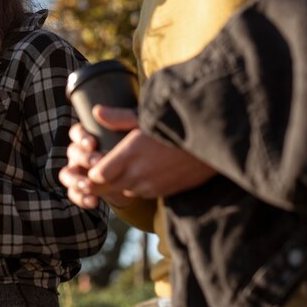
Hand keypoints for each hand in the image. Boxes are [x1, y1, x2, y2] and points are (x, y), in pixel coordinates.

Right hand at [59, 105, 137, 208]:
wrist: (142, 174)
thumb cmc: (136, 146)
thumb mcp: (134, 130)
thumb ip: (118, 118)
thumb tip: (98, 110)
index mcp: (89, 136)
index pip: (76, 133)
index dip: (80, 137)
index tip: (92, 143)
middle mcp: (80, 152)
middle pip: (72, 153)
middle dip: (83, 158)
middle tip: (97, 162)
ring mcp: (79, 171)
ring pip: (67, 174)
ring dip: (75, 179)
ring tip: (88, 185)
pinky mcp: (83, 189)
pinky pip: (74, 194)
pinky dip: (80, 198)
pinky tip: (93, 201)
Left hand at [89, 128, 216, 198]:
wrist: (214, 140)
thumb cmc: (179, 122)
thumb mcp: (148, 116)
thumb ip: (119, 117)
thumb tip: (96, 112)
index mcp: (131, 153)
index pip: (97, 175)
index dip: (92, 169)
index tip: (94, 158)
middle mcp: (139, 174)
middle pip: (107, 188)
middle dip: (100, 180)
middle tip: (101, 166)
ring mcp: (153, 186)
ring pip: (124, 192)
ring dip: (119, 184)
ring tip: (121, 168)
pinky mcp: (166, 191)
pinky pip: (142, 194)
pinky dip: (136, 187)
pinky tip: (140, 172)